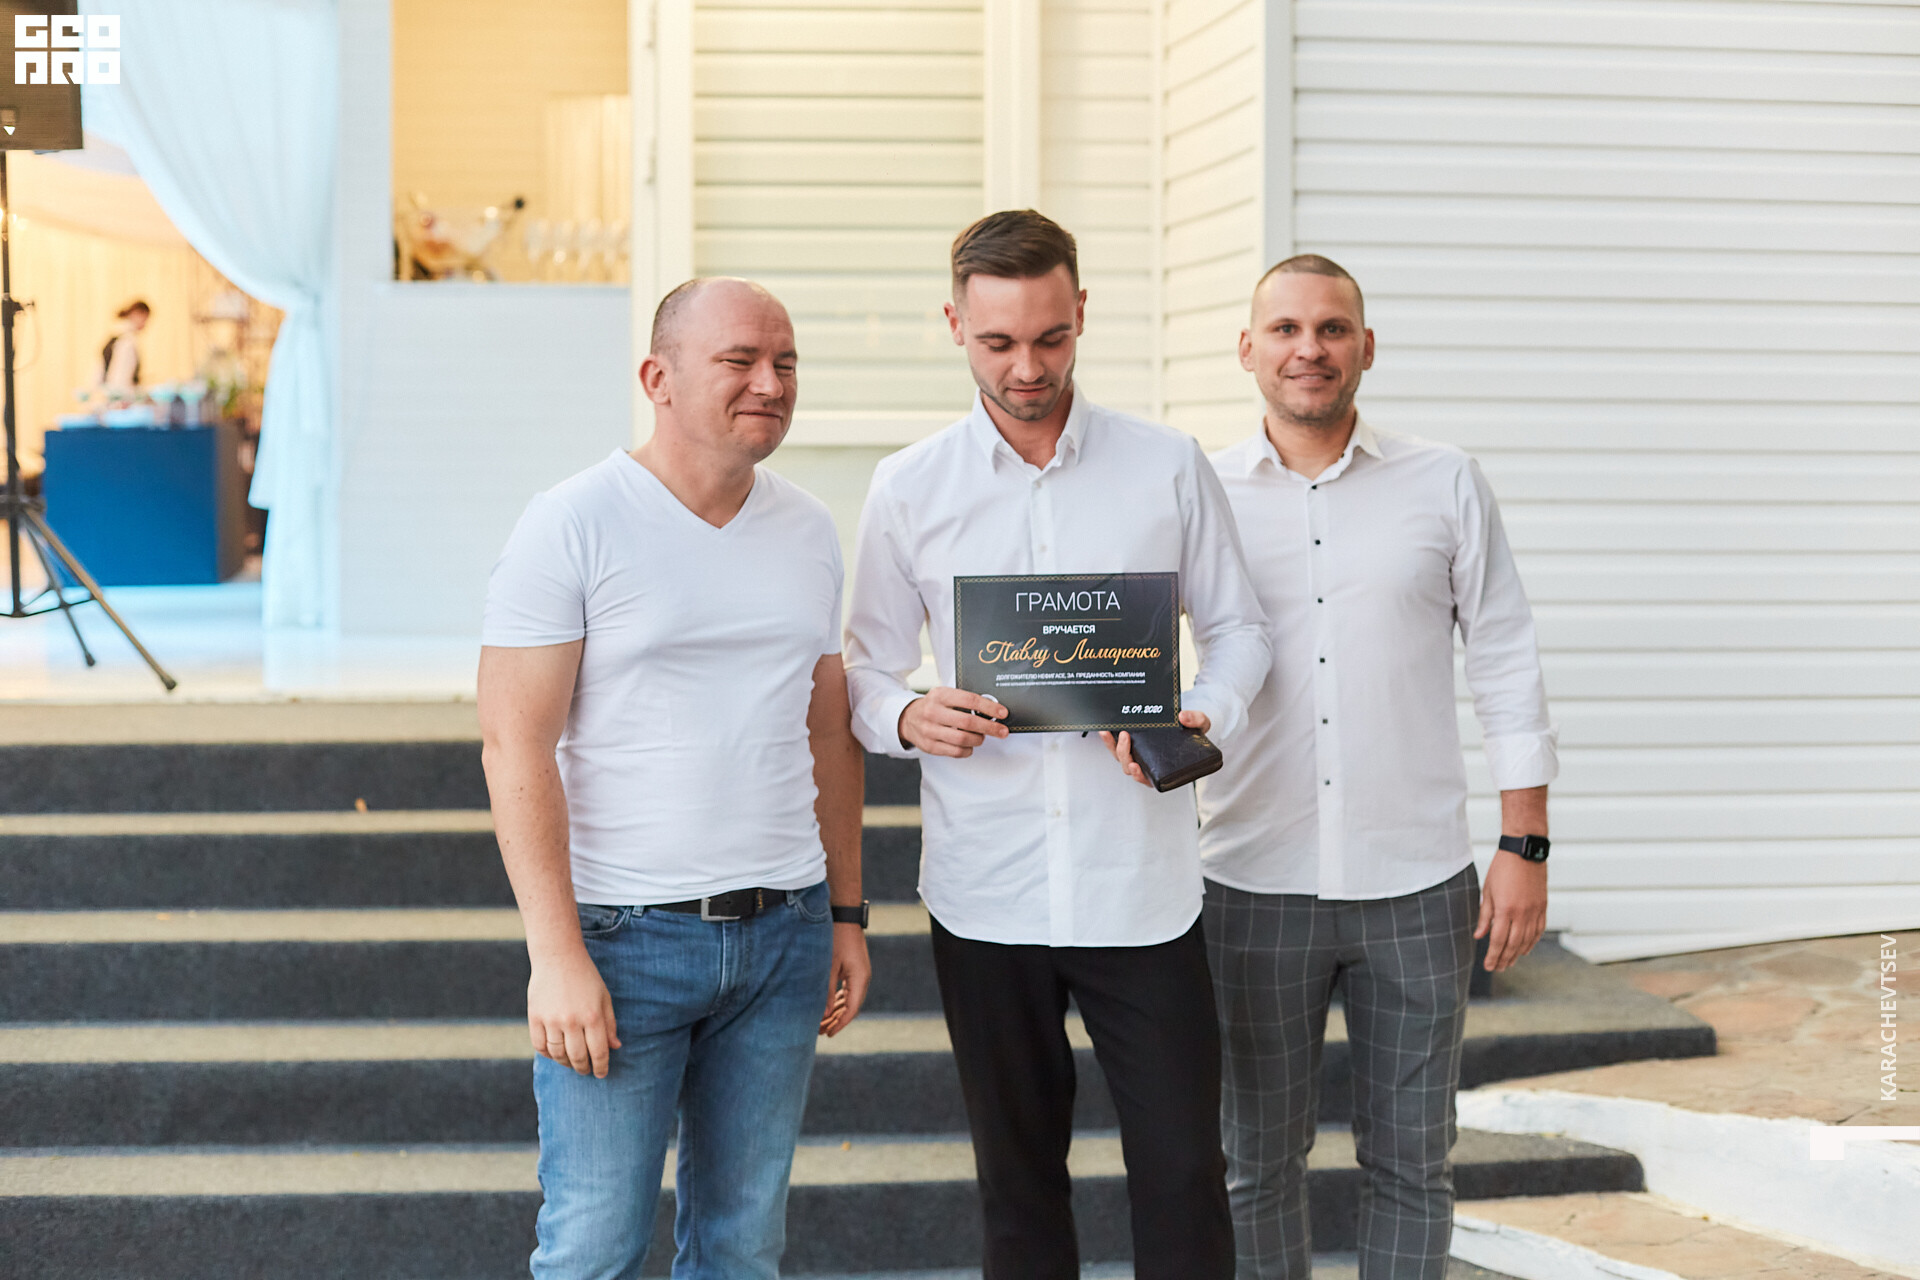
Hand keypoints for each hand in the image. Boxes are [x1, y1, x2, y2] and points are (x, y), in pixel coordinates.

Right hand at [528, 945, 620, 1076]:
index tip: (601, 1074)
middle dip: (583, 1068)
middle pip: (578, 1057)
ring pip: (557, 1055)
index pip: (599, 1052)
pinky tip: (554, 1053)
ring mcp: (551, 1020)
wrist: (558, 957)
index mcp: (593, 1016)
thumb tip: (615, 1047)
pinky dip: (547, 1054)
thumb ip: (610, 1023)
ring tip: (571, 1063)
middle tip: (586, 1071)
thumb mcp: (604, 997)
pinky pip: (540, 1046)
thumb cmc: (586, 977)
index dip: (601, 1066)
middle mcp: (572, 1021)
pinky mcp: (535, 1017)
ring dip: (566, 1063)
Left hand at [820, 922, 871, 1036]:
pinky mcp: (854, 969)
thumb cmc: (835, 938)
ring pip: (849, 999)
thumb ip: (826, 991)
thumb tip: (824, 1014)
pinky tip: (828, 1008)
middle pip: (851, 1006)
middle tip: (821, 1032)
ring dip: (837, 1011)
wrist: (844, 916)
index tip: (829, 1034)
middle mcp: (863, 978)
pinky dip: (838, 1001)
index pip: (852, 1009)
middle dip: (836, 1020)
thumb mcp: (828, 966)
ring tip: (822, 1023)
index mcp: (860, 979)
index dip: (840, 1023)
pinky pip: (848, 991)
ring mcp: (860, 974)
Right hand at [898, 686, 1009, 756]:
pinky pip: (956, 752)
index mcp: (940, 695)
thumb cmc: (934, 706)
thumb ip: (965, 701)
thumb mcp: (945, 695)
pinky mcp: (930, 746)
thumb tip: (993, 710)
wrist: (908, 718)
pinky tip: (969, 745)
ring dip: (978, 739)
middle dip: (990, 728)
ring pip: (963, 739)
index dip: (989, 707)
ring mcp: (930, 730)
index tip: (1003, 713)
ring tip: (982, 737)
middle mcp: (933, 712)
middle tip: (1002, 731)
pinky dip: (968, 750)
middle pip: (968, 722)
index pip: (969, 700)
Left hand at [1099, 709, 1209, 787]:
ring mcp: (1138, 755)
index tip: (1135, 766)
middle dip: (1125, 754)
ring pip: (1120, 758)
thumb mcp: (1201, 724)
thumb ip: (1195, 721)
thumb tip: (1183, 717)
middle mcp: (1149, 764)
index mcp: (1164, 769)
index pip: (1148, 779)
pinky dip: (1110, 741)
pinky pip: (1117, 747)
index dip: (1139, 775)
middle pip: (1130, 767)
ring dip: (1113, 747)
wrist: (1189, 721)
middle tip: (1126, 738)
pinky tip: (1105, 731)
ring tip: (1109, 734)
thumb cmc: (1194, 730)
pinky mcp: (1131, 744)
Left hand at [1474, 850, 1547, 971]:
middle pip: (1513, 944)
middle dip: (1504, 958)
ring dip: (1518, 954)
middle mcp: (1522, 914)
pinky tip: (1525, 949)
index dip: (1493, 955)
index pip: (1498, 940)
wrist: (1524, 852)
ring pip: (1527, 940)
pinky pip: (1538, 930)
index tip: (1489, 966)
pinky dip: (1532, 942)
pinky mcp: (1543, 907)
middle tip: (1498, 968)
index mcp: (1505, 910)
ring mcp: (1534, 911)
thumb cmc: (1501, 869)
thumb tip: (1479, 936)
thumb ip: (1484, 915)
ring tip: (1510, 962)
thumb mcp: (1487, 891)